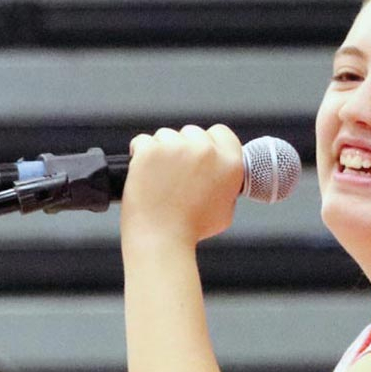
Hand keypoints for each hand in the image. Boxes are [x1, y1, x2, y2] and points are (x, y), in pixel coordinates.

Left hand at [120, 124, 243, 245]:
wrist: (162, 239)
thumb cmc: (191, 229)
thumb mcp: (226, 208)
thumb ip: (225, 183)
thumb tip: (218, 172)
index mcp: (230, 162)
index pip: (220, 132)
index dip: (208, 143)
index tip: (197, 155)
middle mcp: (206, 151)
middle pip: (191, 132)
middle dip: (182, 149)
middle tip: (175, 174)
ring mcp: (177, 148)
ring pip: (166, 135)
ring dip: (161, 151)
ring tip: (159, 178)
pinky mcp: (151, 150)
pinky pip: (142, 141)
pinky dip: (139, 154)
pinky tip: (144, 173)